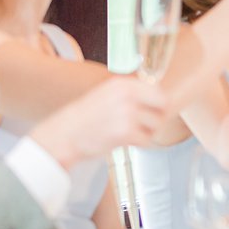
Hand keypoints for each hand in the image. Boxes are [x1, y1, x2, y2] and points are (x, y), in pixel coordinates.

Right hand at [33, 75, 167, 167]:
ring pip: (156, 124)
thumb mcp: (108, 94)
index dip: (159, 104)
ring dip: (148, 132)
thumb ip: (131, 93)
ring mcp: (127, 113)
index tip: (153, 112)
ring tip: (131, 134)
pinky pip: (146, 140)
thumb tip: (161, 98)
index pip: (158, 91)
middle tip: (147, 125)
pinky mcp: (125, 132)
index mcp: (124, 84)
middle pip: (163, 105)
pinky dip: (140, 144)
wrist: (64, 135)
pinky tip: (126, 142)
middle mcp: (127, 95)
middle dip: (158, 117)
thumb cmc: (86, 117)